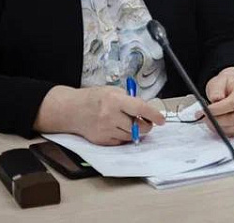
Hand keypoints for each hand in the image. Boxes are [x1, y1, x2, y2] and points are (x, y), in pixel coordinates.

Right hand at [49, 86, 164, 145]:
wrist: (71, 110)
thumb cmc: (94, 98)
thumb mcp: (113, 91)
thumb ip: (129, 99)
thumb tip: (146, 110)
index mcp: (115, 100)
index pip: (140, 108)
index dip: (154, 115)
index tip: (161, 120)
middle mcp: (110, 116)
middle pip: (138, 126)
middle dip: (146, 125)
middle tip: (147, 122)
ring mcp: (105, 130)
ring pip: (131, 136)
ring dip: (136, 131)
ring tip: (132, 123)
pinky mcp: (101, 140)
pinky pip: (121, 142)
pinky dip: (125, 136)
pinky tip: (120, 128)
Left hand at [202, 68, 233, 136]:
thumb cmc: (227, 85)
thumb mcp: (219, 81)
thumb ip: (216, 89)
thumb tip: (215, 99)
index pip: (233, 103)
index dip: (218, 109)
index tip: (205, 110)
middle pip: (233, 118)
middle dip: (216, 120)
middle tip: (203, 117)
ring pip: (232, 128)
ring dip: (217, 127)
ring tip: (208, 119)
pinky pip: (232, 134)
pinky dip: (221, 131)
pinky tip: (215, 124)